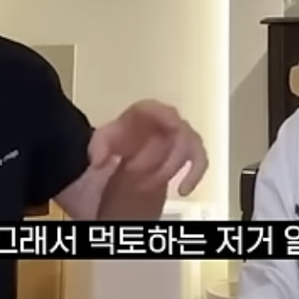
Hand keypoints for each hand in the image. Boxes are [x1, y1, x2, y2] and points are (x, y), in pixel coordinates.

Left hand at [88, 99, 207, 195]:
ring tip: (153, 183)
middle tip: (133, 171)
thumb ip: (99, 148)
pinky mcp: (189, 150)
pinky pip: (199, 161)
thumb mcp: (103, 141)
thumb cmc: (120, 139)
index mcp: (147, 110)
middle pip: (176, 131)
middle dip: (157, 155)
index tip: (172, 126)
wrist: (129, 149)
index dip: (167, 116)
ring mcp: (182, 133)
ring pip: (191, 145)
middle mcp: (168, 118)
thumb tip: (100, 160)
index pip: (159, 108)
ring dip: (173, 166)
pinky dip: (194, 175)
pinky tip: (183, 190)